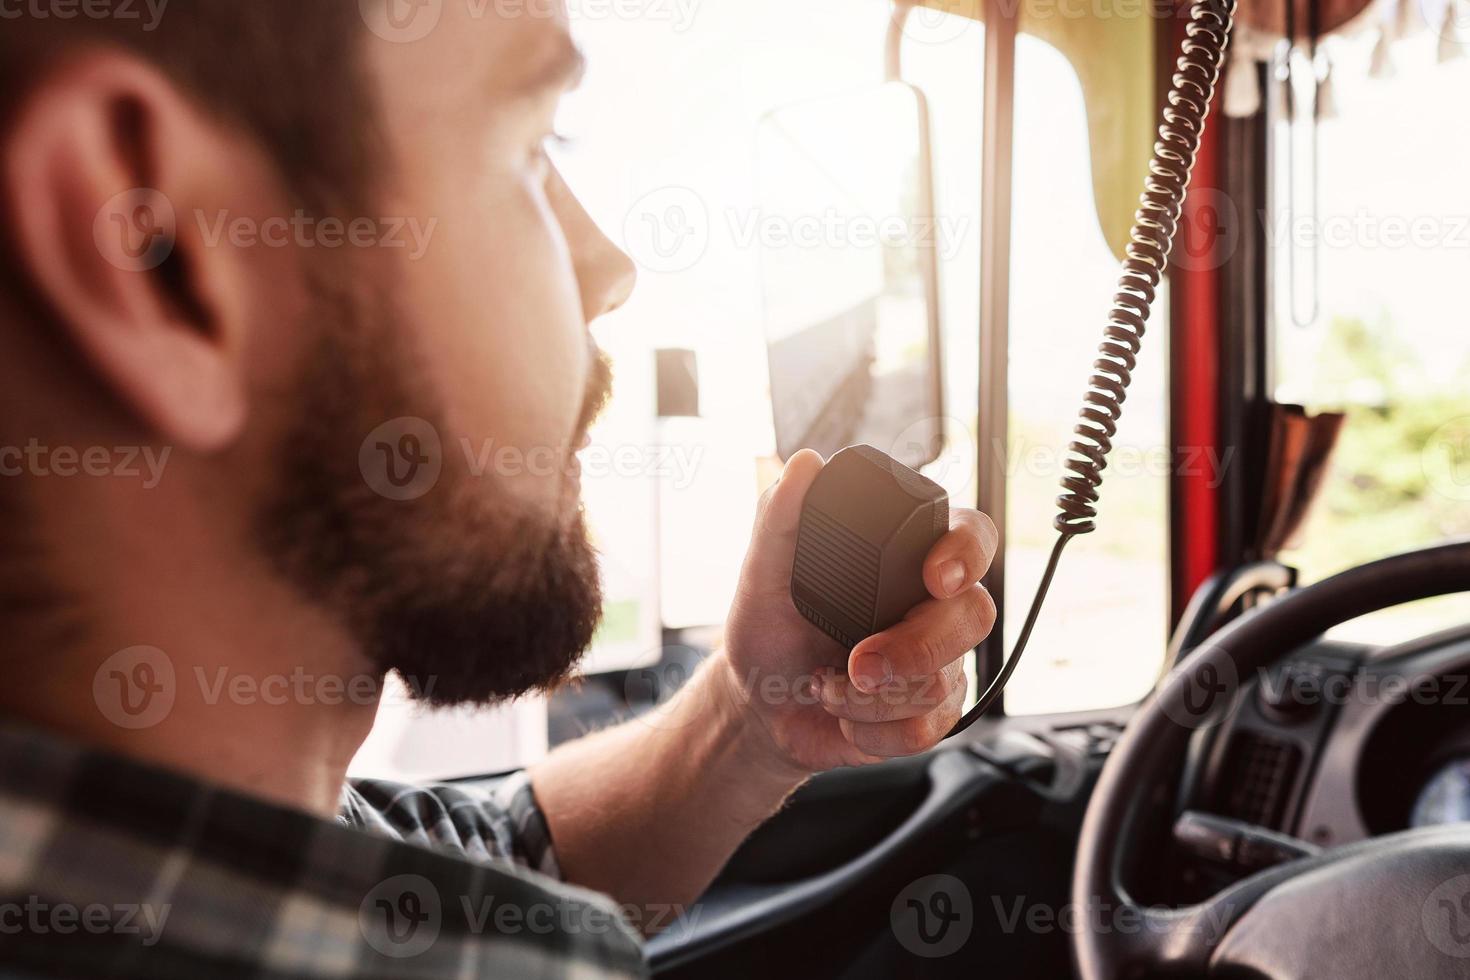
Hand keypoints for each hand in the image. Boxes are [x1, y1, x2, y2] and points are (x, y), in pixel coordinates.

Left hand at [719, 450, 998, 773]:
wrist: (759, 705)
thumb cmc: (768, 629)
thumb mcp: (761, 574)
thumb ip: (780, 517)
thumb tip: (803, 465)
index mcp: (906, 554)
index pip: (971, 535)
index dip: (967, 552)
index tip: (936, 576)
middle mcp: (934, 604)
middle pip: (973, 616)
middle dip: (913, 648)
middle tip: (857, 664)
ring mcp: (940, 660)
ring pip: (941, 681)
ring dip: (870, 697)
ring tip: (827, 685)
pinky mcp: (932, 714)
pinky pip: (928, 729)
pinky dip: (873, 730)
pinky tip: (844, 716)